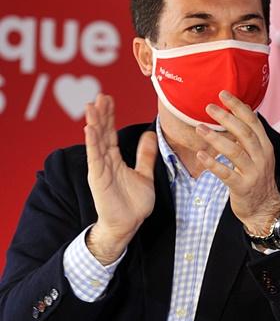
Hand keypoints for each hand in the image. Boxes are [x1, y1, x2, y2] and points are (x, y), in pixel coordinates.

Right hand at [84, 94, 156, 264]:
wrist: (128, 224)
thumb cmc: (133, 203)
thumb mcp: (145, 173)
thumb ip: (146, 155)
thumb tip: (150, 135)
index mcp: (115, 159)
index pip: (110, 133)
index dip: (110, 116)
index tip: (108, 99)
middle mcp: (105, 161)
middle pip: (101, 133)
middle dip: (101, 114)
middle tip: (100, 96)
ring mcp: (99, 168)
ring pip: (96, 141)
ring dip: (94, 123)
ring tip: (91, 106)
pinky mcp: (97, 177)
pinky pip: (94, 157)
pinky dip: (92, 142)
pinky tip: (89, 128)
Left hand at [195, 91, 279, 234]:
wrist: (264, 207)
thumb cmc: (256, 178)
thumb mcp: (258, 156)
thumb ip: (248, 139)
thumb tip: (233, 116)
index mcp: (265, 146)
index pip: (253, 121)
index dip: (238, 106)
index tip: (223, 94)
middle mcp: (261, 157)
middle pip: (244, 133)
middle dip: (226, 118)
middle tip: (208, 107)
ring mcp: (253, 172)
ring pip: (235, 151)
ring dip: (216, 138)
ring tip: (200, 128)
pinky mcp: (242, 187)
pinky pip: (226, 173)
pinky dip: (212, 164)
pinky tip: (200, 155)